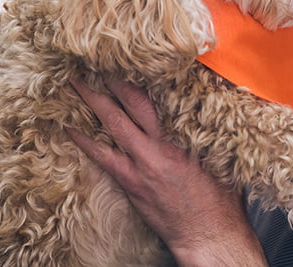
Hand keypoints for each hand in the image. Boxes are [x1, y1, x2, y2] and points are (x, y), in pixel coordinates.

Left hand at [67, 77, 266, 265]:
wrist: (209, 234)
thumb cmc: (221, 199)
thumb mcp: (221, 158)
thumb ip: (208, 134)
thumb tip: (209, 110)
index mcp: (185, 136)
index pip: (160, 98)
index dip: (141, 77)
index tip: (130, 58)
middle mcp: (161, 146)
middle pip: (132, 104)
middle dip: (113, 81)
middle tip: (95, 60)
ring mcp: (143, 165)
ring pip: (112, 125)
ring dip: (92, 102)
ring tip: (75, 84)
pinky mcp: (132, 184)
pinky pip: (103, 158)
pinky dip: (85, 141)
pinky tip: (70, 128)